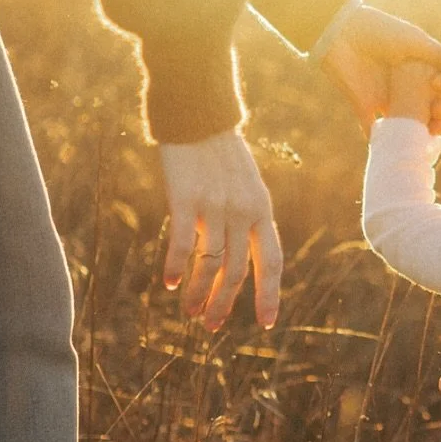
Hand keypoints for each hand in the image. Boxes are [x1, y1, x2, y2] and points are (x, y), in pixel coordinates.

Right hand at [158, 130, 283, 328]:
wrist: (198, 116)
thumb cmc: (220, 153)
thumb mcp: (248, 186)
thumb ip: (248, 218)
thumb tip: (240, 256)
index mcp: (262, 211)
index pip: (272, 261)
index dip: (270, 293)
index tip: (267, 321)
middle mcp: (243, 212)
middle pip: (238, 271)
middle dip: (224, 302)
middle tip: (211, 325)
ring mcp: (215, 206)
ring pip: (210, 264)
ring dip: (198, 293)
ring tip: (188, 312)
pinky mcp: (186, 199)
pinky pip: (182, 243)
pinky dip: (175, 267)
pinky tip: (168, 283)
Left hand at [320, 3, 440, 133]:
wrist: (340, 33)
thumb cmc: (380, 31)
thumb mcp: (415, 41)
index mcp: (418, 68)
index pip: (440, 86)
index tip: (439, 84)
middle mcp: (404, 85)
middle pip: (428, 107)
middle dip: (439, 114)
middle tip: (438, 114)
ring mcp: (385, 98)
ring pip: (408, 122)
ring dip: (421, 131)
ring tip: (429, 133)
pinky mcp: (365, 107)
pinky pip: (375, 131)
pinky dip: (384, 142)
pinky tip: (398, 147)